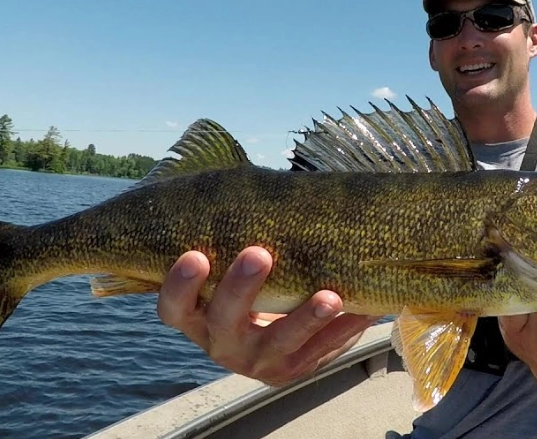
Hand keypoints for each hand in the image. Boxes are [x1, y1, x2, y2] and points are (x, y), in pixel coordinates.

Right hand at [157, 246, 378, 385]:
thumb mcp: (227, 261)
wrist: (270, 332)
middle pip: (223, 320)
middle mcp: (219, 341)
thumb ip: (228, 230)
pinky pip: (318, 352)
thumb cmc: (244, 279)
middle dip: (240, 288)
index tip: (195, 255)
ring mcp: (256, 360)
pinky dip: (342, 331)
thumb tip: (239, 166)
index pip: (173, 307)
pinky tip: (363, 310)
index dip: (180, 286)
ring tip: (329, 296)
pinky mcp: (290, 370)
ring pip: (277, 343)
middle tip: (259, 254)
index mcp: (195, 314)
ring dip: (304, 319)